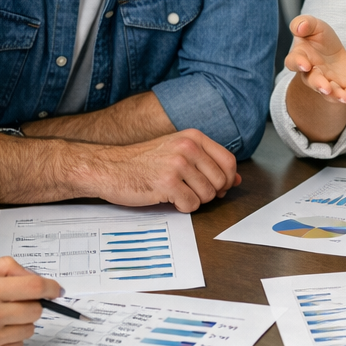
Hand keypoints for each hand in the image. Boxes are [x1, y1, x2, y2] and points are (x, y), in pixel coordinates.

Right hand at [0, 256, 63, 345]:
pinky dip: (11, 338)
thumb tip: (31, 275)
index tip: (56, 290)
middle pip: (36, 309)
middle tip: (17, 303)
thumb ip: (1, 267)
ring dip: (22, 322)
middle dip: (32, 304)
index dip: (51, 288)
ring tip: (1, 318)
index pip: (35, 287)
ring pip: (29, 328)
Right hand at [82, 129, 240, 211]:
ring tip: (176, 193)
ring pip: (208, 195)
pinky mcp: (167, 183)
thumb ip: (207, 163)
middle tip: (191, 192)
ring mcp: (177, 164)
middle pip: (221, 181)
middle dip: (210, 193)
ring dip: (194, 200)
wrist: (109, 168)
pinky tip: (168, 198)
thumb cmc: (142, 162)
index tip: (217, 186)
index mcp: (193, 137)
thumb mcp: (177, 153)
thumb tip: (236, 179)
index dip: (227, 179)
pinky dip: (182, 207)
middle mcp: (187, 147)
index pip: (229, 161)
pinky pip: (191, 205)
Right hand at [284, 15, 345, 105]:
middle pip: (313, 81)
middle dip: (319, 85)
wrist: (333, 52)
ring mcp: (328, 83)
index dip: (298, 63)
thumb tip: (299, 27)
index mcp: (301, 57)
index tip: (305, 64)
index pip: (293, 62)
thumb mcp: (314, 25)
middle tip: (325, 88)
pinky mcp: (343, 88)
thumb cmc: (319, 39)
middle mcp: (312, 74)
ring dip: (336, 95)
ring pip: (330, 93)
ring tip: (343, 98)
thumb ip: (304, 23)